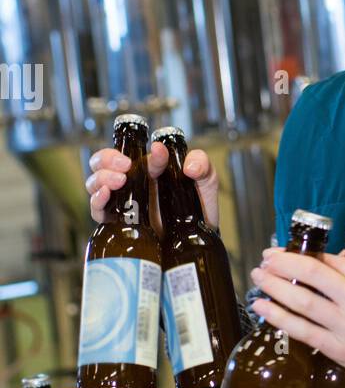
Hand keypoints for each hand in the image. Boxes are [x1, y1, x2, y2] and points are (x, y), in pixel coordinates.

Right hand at [85, 141, 219, 238]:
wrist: (199, 237)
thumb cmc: (200, 206)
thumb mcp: (207, 179)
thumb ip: (203, 164)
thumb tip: (189, 166)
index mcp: (146, 168)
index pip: (125, 152)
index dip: (127, 150)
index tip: (145, 156)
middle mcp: (130, 183)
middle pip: (100, 164)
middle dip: (106, 161)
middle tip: (125, 168)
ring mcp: (123, 203)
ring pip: (95, 184)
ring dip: (101, 179)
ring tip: (119, 182)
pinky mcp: (120, 223)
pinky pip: (97, 211)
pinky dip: (96, 201)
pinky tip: (106, 196)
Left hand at [249, 246, 344, 383]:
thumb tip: (341, 255)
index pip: (329, 260)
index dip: (299, 253)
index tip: (280, 252)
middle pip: (311, 275)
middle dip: (281, 264)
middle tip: (265, 260)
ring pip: (302, 302)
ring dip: (275, 288)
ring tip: (259, 278)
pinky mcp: (339, 349)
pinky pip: (303, 331)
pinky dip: (279, 317)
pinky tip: (263, 307)